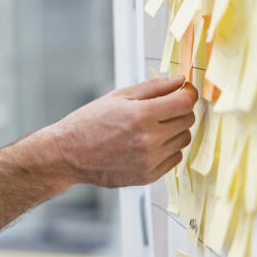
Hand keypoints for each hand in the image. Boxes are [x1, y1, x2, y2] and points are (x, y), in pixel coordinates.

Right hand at [47, 76, 197, 187]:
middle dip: (179, 110)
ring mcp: (150, 160)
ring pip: (183, 140)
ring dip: (174, 130)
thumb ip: (154, 87)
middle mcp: (149, 139)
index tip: (184, 91)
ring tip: (152, 127)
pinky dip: (167, 149)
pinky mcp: (148, 176)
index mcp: (141, 115)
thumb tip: (180, 80)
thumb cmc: (90, 122)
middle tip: (162, 108)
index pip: (185, 102)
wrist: (69, 154)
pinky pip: (174, 158)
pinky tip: (148, 143)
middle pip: (187, 120)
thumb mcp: (119, 95)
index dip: (187, 93)